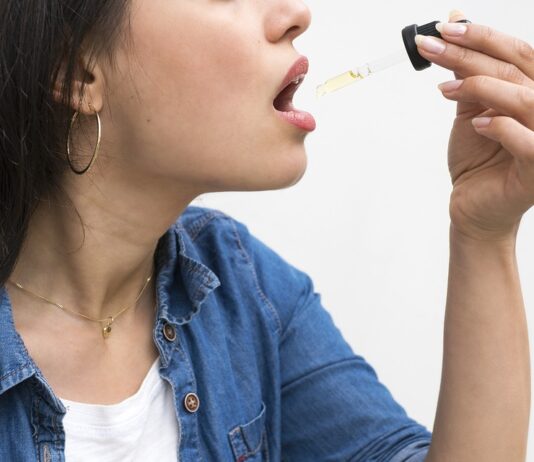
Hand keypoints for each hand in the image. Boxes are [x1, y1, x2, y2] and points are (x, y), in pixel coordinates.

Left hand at [415, 10, 533, 241]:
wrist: (473, 204)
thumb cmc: (477, 159)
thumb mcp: (470, 108)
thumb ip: (467, 71)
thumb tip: (456, 22)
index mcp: (533, 92)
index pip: (517, 54)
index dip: (481, 36)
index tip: (442, 28)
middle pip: (517, 70)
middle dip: (471, 53)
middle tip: (433, 46)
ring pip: (526, 99)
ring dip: (482, 87)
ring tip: (445, 89)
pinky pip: (526, 142)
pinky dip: (501, 128)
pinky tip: (477, 124)